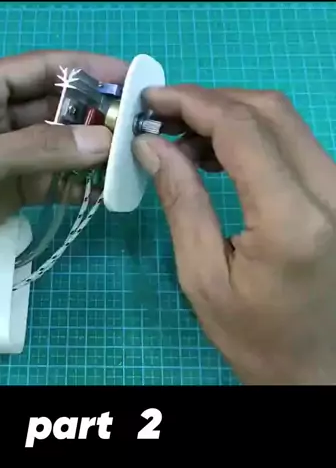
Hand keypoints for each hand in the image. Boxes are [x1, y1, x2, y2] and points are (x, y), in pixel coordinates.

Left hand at [0, 50, 126, 313]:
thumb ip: (35, 149)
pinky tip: (99, 193)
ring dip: (86, 153)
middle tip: (139, 130)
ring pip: (51, 147)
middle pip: (50, 107)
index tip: (130, 80)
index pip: (38, 68)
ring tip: (129, 162)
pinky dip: (70, 186)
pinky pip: (44, 182)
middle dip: (92, 116)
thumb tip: (102, 141)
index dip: (84, 70)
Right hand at [133, 86, 335, 384]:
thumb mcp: (203, 277)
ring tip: (180, 136)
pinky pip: (295, 142)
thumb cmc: (256, 336)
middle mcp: (330, 192)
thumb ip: (181, 201)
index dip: (192, 102)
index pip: (241, 130)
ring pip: (285, 120)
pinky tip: (214, 153)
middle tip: (160, 114)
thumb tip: (150, 142)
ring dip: (230, 115)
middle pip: (269, 110)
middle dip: (209, 101)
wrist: (318, 367)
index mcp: (293, 219)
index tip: (149, 99)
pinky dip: (252, 134)